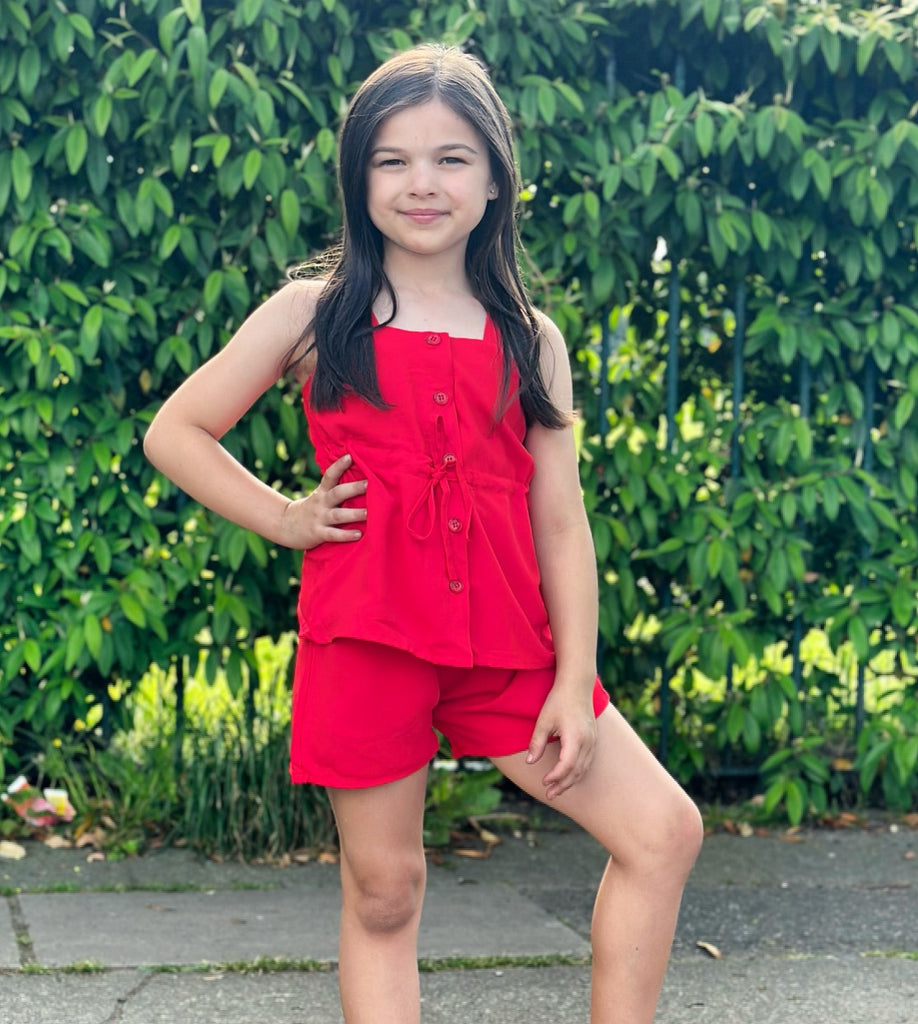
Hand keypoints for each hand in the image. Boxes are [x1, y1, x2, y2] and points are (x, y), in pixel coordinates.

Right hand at [281, 453, 367, 549]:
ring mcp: (319, 518)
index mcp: (322, 492)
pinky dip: (345, 535)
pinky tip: (358, 534)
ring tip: (368, 513)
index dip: (339, 466)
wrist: (285, 525)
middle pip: (337, 493)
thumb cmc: (311, 509)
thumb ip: (335, 489)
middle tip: (369, 484)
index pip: (329, 475)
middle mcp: (321, 503)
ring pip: (338, 515)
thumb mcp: (319, 496)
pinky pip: (333, 534)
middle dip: (353, 488)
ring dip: (354, 514)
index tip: (350, 456)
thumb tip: (361, 479)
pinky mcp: (318, 534)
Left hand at [526, 682, 596, 800]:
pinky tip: (567, 777)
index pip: (566, 765)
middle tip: (549, 795)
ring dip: (570, 781)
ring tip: (556, 790)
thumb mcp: (543, 720)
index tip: (544, 782)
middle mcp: (588, 741)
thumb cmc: (558, 701)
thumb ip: (537, 742)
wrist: (577, 686)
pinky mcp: (593, 739)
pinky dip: (577, 772)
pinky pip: (587, 762)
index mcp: (575, 737)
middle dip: (563, 785)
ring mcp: (593, 741)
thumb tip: (530, 762)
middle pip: (576, 771)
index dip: (555, 776)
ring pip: (583, 768)